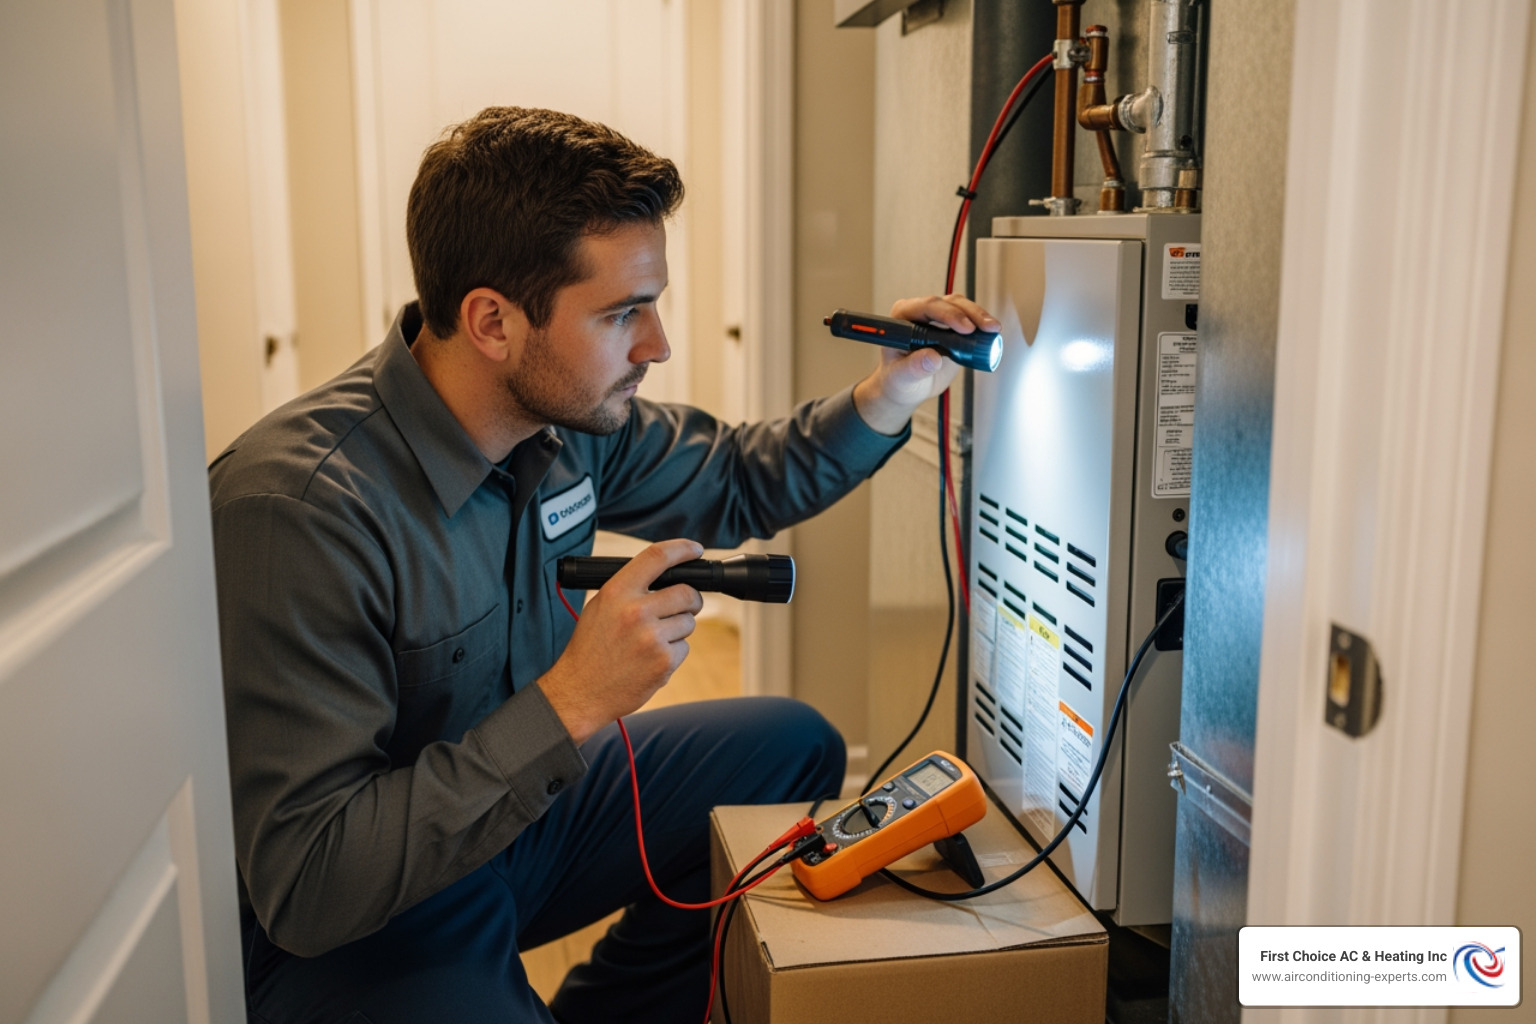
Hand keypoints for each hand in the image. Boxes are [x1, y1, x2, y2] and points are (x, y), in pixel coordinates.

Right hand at [536, 539, 703, 743]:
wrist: (580, 691)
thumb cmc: (589, 649)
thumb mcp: (599, 607)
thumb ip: (629, 589)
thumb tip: (664, 576)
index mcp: (617, 592)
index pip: (656, 557)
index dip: (681, 549)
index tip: (694, 550)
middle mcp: (635, 611)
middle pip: (686, 592)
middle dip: (691, 599)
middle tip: (684, 606)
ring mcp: (652, 637)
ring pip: (688, 622)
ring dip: (678, 629)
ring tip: (651, 641)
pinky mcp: (663, 661)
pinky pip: (684, 647)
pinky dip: (673, 653)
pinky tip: (650, 659)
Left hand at [851, 294, 1000, 434]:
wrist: (908, 387)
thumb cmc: (897, 380)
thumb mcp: (901, 378)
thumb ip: (913, 368)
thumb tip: (932, 358)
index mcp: (902, 318)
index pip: (927, 307)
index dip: (948, 314)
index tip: (965, 329)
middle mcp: (919, 314)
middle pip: (948, 303)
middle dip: (970, 313)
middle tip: (986, 328)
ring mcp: (937, 319)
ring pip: (961, 307)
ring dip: (979, 316)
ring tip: (993, 329)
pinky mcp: (951, 328)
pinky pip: (969, 318)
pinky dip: (981, 325)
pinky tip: (992, 332)